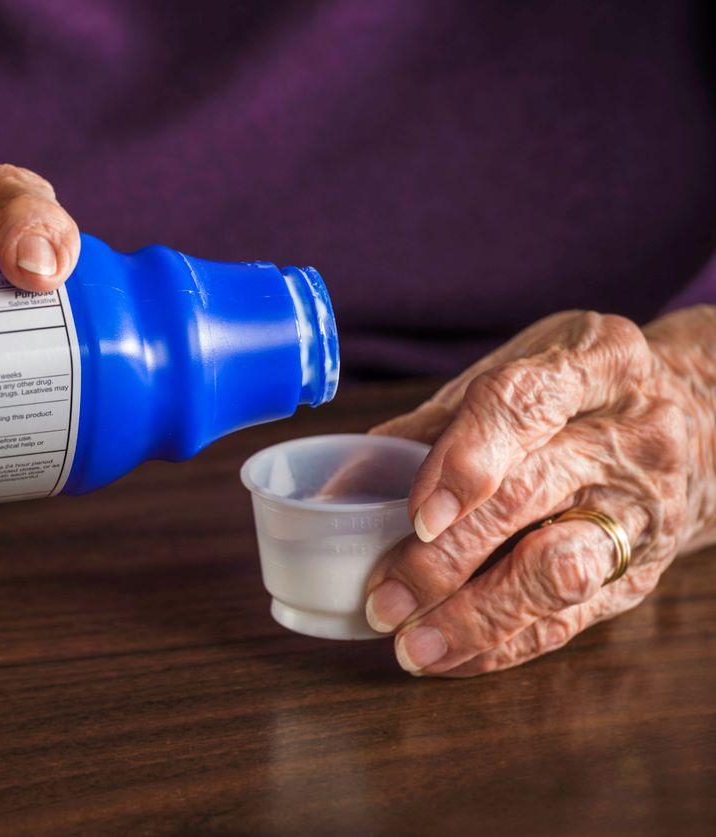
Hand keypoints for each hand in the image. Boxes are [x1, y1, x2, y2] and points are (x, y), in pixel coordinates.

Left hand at [367, 306, 715, 675]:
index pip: (528, 404)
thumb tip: (350, 477)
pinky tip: (448, 655)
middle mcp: (632, 435)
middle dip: (448, 557)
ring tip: (409, 642)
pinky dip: (501, 644)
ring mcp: (643, 509)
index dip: (468, 459)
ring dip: (475, 616)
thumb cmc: (579, 395)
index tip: (418, 512)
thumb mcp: (524, 370)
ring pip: (557, 571)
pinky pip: (570, 619)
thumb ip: (441, 419)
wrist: (701, 423)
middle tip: (384, 595)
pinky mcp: (642, 571)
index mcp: (598, 362)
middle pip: (533, 497)